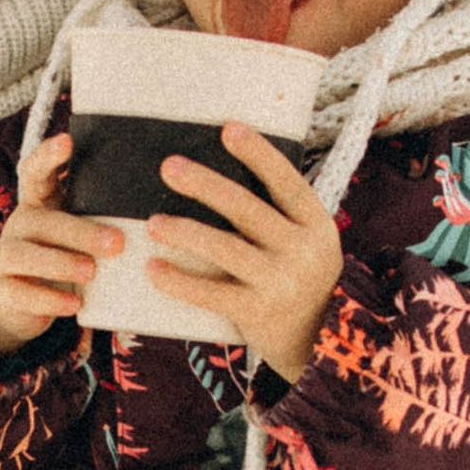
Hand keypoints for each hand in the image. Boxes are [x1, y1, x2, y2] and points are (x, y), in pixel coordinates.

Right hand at [0, 135, 120, 352]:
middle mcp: (19, 225)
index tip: (67, 141)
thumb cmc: (60, 258)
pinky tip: (74, 305)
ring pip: (27, 256)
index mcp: (39, 204)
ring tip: (91, 273)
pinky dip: (49, 300)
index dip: (48, 156)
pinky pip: (23, 294)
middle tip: (117, 244)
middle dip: (81, 232)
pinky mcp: (3, 290)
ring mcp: (6, 258)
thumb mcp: (75, 234)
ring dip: (62, 264)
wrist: (16, 303)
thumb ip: (100, 218)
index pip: (35, 172)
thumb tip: (156, 212)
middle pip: (44, 221)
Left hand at [146, 126, 343, 381]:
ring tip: (153, 223)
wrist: (316, 342)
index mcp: (316, 224)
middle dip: (206, 185)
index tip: (228, 128)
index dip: (259, 154)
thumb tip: (222, 165)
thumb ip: (278, 212)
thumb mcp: (306, 240)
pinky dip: (180, 281)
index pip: (287, 182)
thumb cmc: (296, 275)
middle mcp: (303, 251)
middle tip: (170, 166)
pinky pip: (212, 293)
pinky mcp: (258, 313)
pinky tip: (154, 268)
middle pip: (248, 210)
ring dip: (186, 232)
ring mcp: (282, 283)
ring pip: (226, 250)